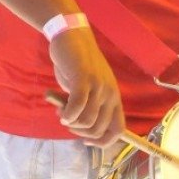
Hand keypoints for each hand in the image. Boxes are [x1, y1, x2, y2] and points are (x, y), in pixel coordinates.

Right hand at [48, 26, 125, 144]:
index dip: (103, 141)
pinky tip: (60, 111)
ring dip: (71, 123)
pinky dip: (66, 115)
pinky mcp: (83, 80)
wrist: (71, 36)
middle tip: (67, 121)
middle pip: (99, 129)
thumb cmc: (77, 64)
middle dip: (79, 132)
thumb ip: (89, 106)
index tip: (86, 141)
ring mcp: (98, 86)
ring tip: (61, 111)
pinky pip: (76, 108)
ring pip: (86, 122)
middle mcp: (110, 93)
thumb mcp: (90, 88)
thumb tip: (79, 127)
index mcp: (114, 97)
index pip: (118, 130)